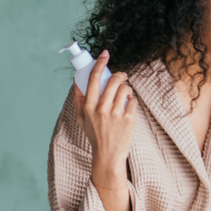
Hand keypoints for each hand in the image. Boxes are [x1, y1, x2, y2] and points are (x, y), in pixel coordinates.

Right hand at [73, 51, 135, 188]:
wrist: (108, 156)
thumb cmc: (95, 136)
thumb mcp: (82, 119)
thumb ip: (79, 100)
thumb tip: (76, 81)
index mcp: (89, 106)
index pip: (93, 79)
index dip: (100, 63)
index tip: (105, 54)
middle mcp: (102, 109)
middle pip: (113, 80)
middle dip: (120, 75)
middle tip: (122, 76)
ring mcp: (116, 114)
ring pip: (125, 89)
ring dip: (127, 88)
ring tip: (125, 95)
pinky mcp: (129, 120)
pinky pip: (134, 101)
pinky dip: (133, 101)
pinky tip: (129, 107)